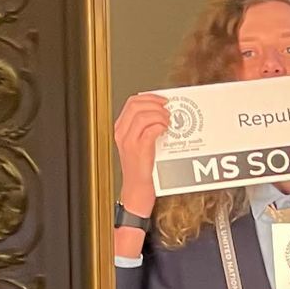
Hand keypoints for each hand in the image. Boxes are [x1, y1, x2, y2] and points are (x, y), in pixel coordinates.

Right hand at [113, 92, 168, 217]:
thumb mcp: (140, 144)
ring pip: (143, 115)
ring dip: (160, 115)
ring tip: (168, 121)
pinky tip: (166, 130)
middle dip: (155, 103)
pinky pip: (150, 130)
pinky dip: (160, 126)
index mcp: (121, 129)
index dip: (149, 97)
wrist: (137, 191)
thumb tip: (162, 113)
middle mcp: (123, 133)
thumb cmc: (141, 169)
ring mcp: (130, 141)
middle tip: (168, 109)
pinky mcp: (139, 150)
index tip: (163, 100)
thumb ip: (146, 128)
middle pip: (136, 105)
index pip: (132, 102)